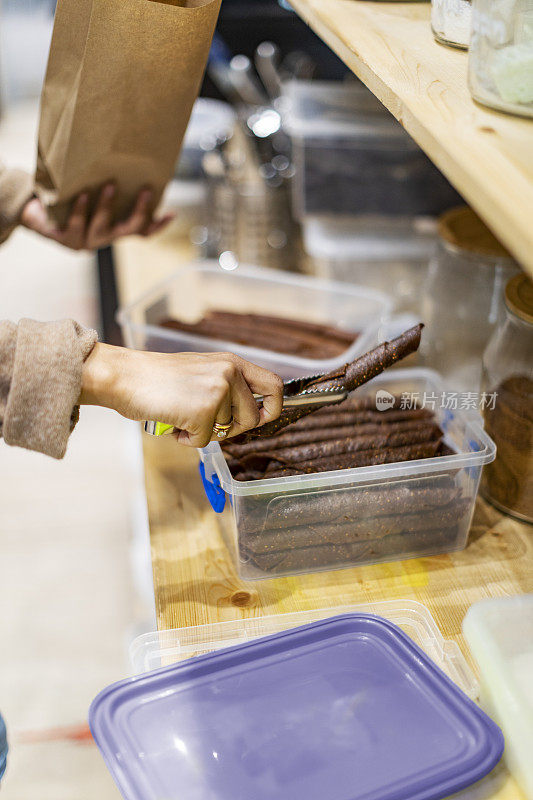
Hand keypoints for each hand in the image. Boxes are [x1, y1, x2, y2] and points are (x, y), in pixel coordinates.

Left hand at [21, 184, 173, 250]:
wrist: (35, 212)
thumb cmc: (68, 200)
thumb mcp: (92, 193)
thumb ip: (111, 188)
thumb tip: (126, 163)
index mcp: (113, 229)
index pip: (142, 232)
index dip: (158, 226)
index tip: (172, 212)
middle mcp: (103, 238)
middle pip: (128, 230)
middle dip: (138, 211)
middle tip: (144, 190)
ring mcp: (86, 242)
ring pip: (102, 228)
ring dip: (107, 207)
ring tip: (110, 185)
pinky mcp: (66, 240)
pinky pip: (77, 226)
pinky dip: (81, 211)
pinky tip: (83, 195)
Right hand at [80, 345, 283, 447]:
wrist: (126, 377)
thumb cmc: (158, 378)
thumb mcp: (203, 371)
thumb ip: (227, 386)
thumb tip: (250, 414)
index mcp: (232, 363)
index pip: (273, 385)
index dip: (273, 407)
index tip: (264, 418)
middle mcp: (229, 373)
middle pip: (252, 418)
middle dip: (231, 429)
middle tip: (204, 422)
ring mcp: (217, 391)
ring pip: (226, 432)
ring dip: (203, 432)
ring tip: (180, 414)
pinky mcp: (202, 411)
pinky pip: (204, 441)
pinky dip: (186, 439)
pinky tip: (172, 421)